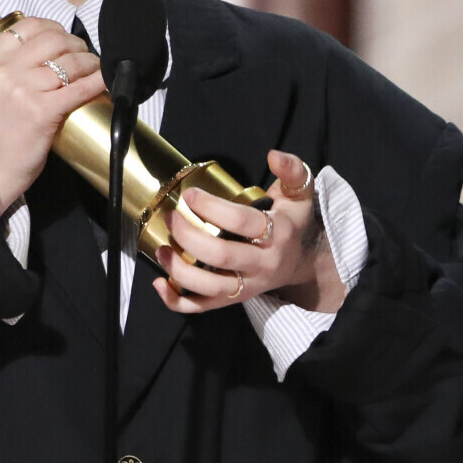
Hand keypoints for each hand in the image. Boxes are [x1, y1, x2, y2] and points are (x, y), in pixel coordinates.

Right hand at [0, 16, 105, 208]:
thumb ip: (9, 67)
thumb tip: (48, 50)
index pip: (28, 26)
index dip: (54, 28)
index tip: (65, 39)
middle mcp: (4, 70)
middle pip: (53, 39)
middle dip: (77, 45)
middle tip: (85, 56)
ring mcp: (23, 89)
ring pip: (70, 62)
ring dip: (91, 63)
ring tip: (95, 70)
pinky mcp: (42, 111)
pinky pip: (79, 88)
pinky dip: (97, 81)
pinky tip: (105, 80)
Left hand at [154, 149, 342, 315]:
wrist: (302, 263)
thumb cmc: (292, 223)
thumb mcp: (299, 194)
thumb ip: (292, 170)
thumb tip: (273, 155)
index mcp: (279, 234)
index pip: (242, 222)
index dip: (212, 208)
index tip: (190, 195)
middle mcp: (264, 264)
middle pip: (222, 256)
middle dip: (189, 236)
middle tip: (172, 218)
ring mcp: (248, 286)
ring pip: (211, 287)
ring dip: (180, 270)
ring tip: (161, 249)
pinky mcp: (235, 300)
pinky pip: (204, 308)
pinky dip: (177, 301)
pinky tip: (160, 283)